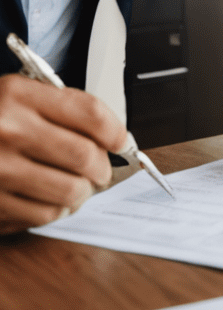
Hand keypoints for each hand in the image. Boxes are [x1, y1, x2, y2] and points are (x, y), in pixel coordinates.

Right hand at [0, 75, 123, 233]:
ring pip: (67, 190)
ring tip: (81, 189)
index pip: (89, 113)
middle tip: (103, 171)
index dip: (115, 130)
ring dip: (83, 193)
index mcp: (17, 95)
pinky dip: (55, 212)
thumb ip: (60, 108)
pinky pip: (40, 215)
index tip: (123, 142)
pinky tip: (52, 203)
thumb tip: (110, 135)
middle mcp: (6, 131)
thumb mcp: (15, 94)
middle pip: (83, 155)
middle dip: (103, 167)